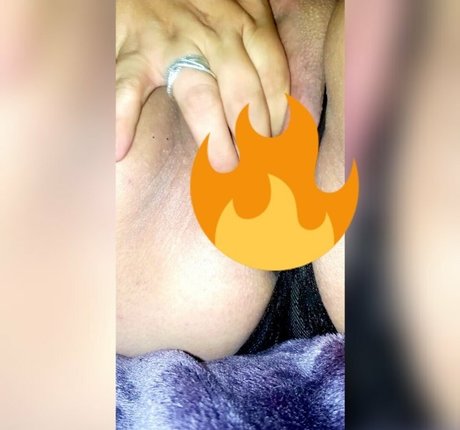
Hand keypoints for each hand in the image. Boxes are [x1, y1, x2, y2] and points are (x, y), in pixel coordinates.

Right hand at [116, 0, 289, 170]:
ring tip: (223, 167)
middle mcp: (214, 35)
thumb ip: (263, 47)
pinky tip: (120, 150)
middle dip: (254, 135)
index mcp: (246, 24)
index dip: (280, 116)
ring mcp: (173, 44)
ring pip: (198, 95)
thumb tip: (291, 102)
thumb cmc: (205, 0)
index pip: (273, 75)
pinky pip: (127, 85)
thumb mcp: (245, 6)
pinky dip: (122, 117)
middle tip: (260, 170)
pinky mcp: (136, 51)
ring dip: (212, 134)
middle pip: (241, 93)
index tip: (283, 148)